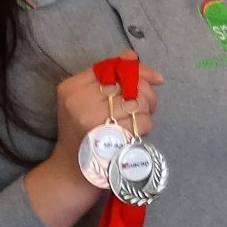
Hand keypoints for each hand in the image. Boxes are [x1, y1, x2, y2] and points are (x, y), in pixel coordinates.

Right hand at [23, 57, 164, 226]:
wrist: (73, 170)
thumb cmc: (82, 132)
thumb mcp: (83, 100)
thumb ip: (106, 77)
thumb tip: (131, 56)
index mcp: (71, 88)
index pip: (112, 68)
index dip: (138, 70)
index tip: (155, 78)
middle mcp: (80, 102)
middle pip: (130, 84)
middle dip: (147, 92)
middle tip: (148, 104)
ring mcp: (94, 121)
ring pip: (139, 102)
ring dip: (146, 111)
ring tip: (139, 119)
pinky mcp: (110, 139)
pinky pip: (142, 122)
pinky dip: (145, 126)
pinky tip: (136, 132)